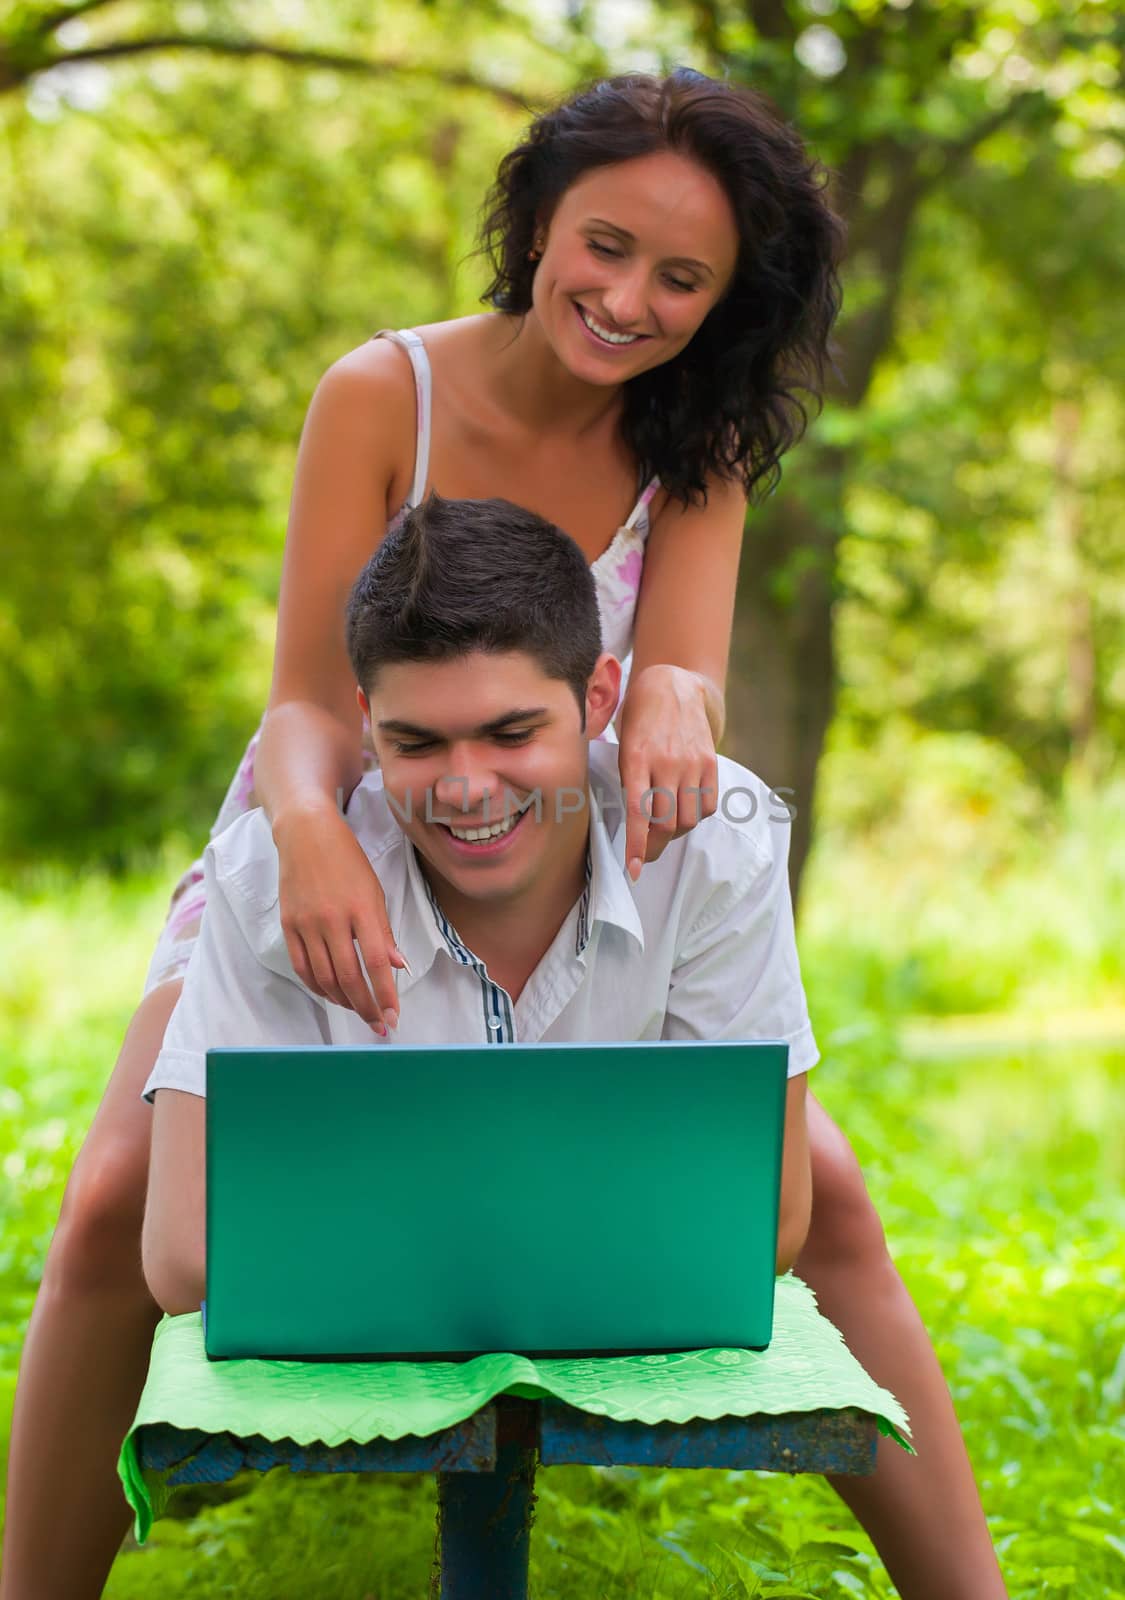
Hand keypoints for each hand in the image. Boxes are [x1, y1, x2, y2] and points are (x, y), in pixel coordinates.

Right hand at [273, 801, 407, 1032]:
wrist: (306, 834)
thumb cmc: (348, 860)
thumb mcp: (374, 891)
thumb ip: (383, 932)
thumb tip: (398, 966)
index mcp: (361, 909)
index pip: (376, 962)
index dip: (385, 993)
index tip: (393, 1016)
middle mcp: (332, 919)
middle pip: (349, 976)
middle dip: (366, 1007)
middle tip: (378, 1024)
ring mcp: (307, 923)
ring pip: (324, 977)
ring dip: (344, 1001)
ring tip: (358, 1010)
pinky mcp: (288, 924)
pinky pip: (302, 967)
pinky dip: (317, 986)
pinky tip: (331, 994)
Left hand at [615, 665, 720, 881]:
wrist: (672, 684)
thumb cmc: (638, 719)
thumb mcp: (622, 745)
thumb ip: (628, 781)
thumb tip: (633, 823)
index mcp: (636, 758)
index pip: (639, 812)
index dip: (637, 846)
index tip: (634, 869)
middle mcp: (666, 762)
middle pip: (666, 823)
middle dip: (654, 846)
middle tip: (645, 854)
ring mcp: (692, 762)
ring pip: (688, 818)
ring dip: (675, 832)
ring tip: (664, 827)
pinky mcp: (711, 761)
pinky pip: (707, 804)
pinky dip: (696, 815)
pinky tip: (684, 807)